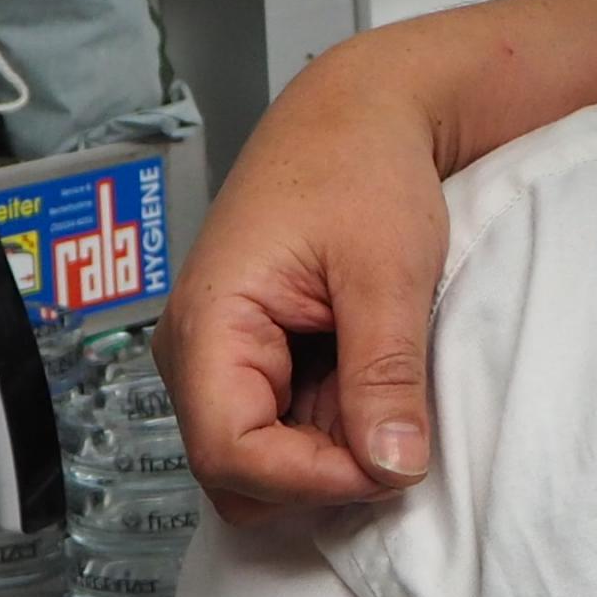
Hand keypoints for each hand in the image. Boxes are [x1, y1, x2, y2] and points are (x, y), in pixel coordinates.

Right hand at [158, 42, 451, 517]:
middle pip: (237, 474)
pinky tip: (377, 390)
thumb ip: (383, 373)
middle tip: (399, 442)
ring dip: (329, 455)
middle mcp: (197, 353)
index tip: (391, 466)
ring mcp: (222, 359)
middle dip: (318, 478)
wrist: (359, 115)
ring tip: (392, 405)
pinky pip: (284, 426)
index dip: (312, 480)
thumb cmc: (361, 168)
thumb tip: (392, 467)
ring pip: (263, 459)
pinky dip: (334, 428)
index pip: (231, 454)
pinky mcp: (256, 359)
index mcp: (208, 326)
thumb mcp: (386, 272)